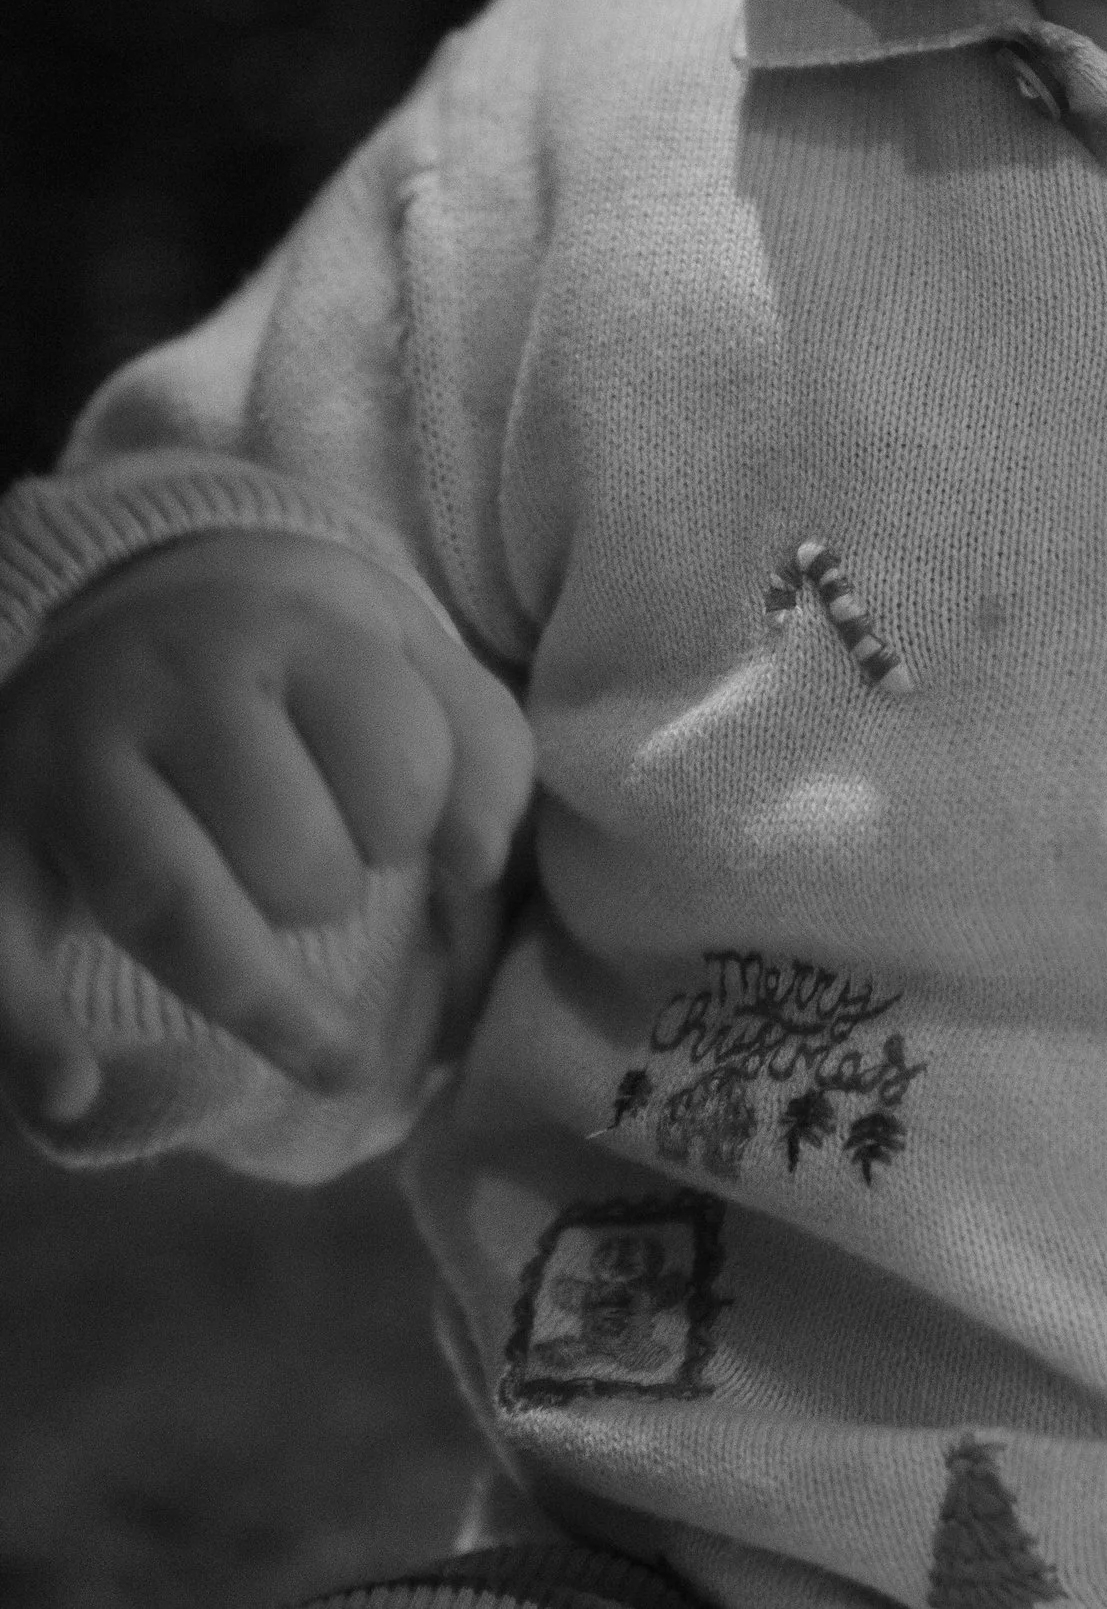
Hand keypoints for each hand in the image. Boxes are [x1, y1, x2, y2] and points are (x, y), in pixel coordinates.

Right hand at [0, 531, 533, 1129]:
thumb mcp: (404, 652)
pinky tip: (72, 1092)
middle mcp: (174, 677)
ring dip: (259, 998)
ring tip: (333, 1058)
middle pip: (290, 850)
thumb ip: (479, 745)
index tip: (395, 822)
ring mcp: (70, 753)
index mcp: (296, 628)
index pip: (398, 771)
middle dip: (331, 892)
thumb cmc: (295, 654)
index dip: (418, 825)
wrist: (129, 594)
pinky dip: (30, 1026)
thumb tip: (479, 865)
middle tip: (318, 873)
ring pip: (171, 901)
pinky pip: (2, 938)